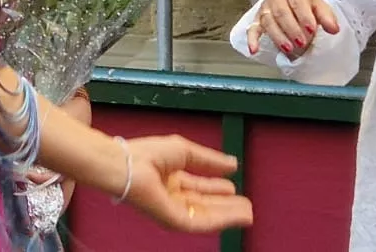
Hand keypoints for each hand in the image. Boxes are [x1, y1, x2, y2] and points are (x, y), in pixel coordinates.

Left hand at [120, 135, 254, 232]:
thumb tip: (233, 163)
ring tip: (248, 213)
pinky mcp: (175, 221)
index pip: (199, 188)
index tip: (235, 188)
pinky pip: (203, 223)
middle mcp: (172, 197)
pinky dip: (223, 220)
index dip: (218, 188)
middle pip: (205, 205)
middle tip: (247, 206)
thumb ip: (209, 160)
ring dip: (229, 215)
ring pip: (207, 216)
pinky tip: (237, 216)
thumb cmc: (145, 154)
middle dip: (227, 206)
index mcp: (170, 179)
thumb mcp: (185, 152)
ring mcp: (173, 210)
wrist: (127, 165)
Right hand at [250, 0, 340, 59]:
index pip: (297, 1)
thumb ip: (327, 18)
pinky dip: (252, 40)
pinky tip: (255, 49)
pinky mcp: (257, 20)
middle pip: (281, 12)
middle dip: (292, 28)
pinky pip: (252, 29)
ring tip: (289, 48)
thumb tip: (334, 29)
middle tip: (302, 42)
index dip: (304, 16)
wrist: (293, 3)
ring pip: (268, 22)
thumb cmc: (306, 6)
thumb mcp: (319, 7)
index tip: (311, 29)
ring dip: (278, 36)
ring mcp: (265, 8)